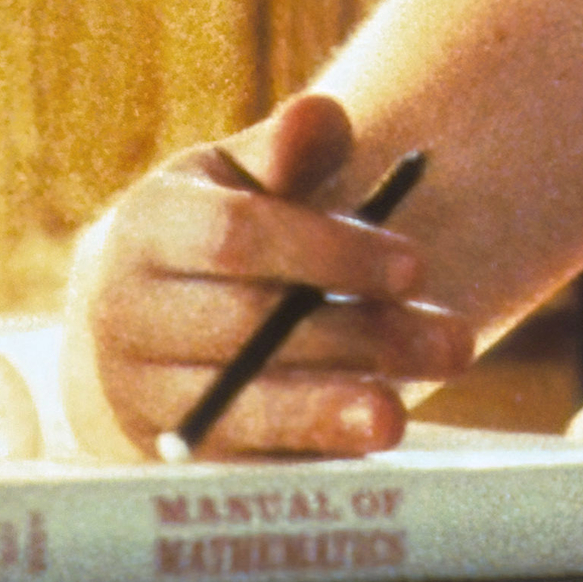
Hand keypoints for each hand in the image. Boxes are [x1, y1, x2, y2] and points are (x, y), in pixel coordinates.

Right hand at [60, 92, 474, 459]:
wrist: (137, 314)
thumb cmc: (215, 229)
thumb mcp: (242, 176)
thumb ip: (287, 150)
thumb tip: (318, 115)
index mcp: (148, 227)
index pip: (236, 238)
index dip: (328, 253)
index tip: (417, 266)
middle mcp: (126, 312)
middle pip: (248, 329)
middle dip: (359, 336)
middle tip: (456, 342)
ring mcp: (139, 392)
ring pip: (238, 406)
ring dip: (325, 413)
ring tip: (399, 417)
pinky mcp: (165, 456)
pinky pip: (237, 466)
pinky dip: (300, 462)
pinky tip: (360, 453)